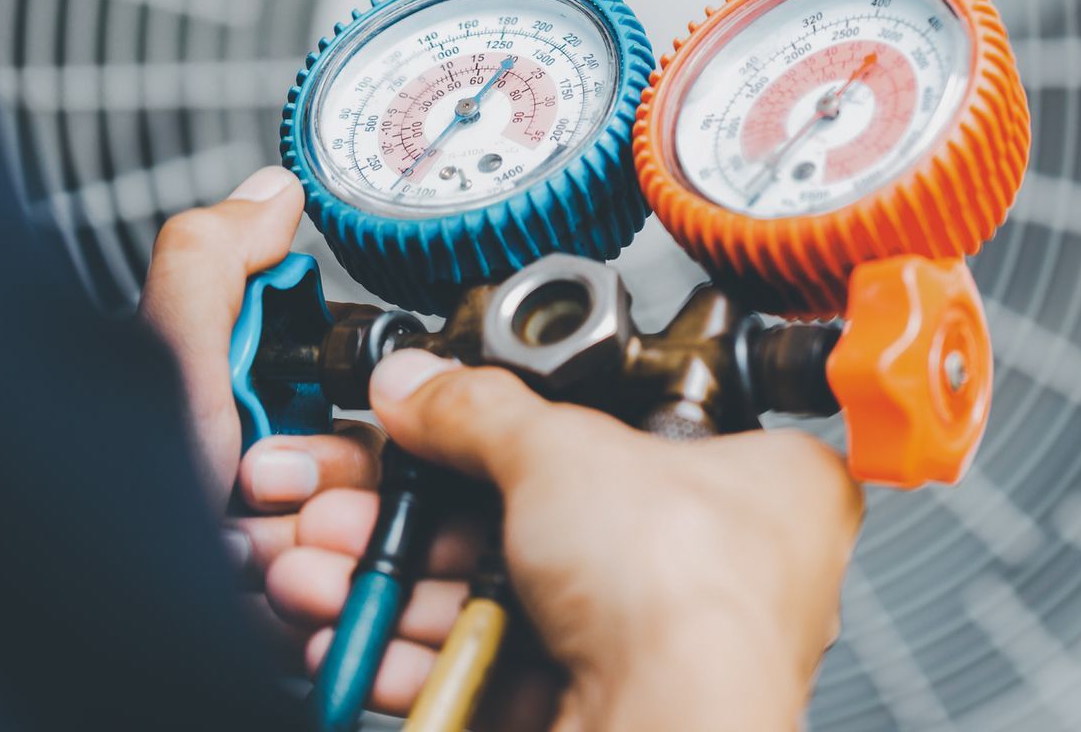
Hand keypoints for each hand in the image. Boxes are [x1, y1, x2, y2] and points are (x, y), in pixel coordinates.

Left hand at [139, 167, 382, 579]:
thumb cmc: (117, 505)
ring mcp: (284, 543)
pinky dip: (316, 584)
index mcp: (242, 407)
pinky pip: (354, 581)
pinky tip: (260, 583)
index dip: (341, 400)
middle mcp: (268, 474)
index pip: (355, 391)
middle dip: (323, 476)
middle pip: (376, 460)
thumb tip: (274, 192)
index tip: (292, 413)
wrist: (107, 610)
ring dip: (318, 535)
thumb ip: (212, 263)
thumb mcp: (163, 363)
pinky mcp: (300, 601)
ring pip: (371, 525)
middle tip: (255, 484)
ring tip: (247, 546)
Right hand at [267, 350, 864, 730]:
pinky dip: (414, 653)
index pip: (636, 429)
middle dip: (416, 514)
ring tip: (316, 563)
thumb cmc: (689, 593)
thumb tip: (427, 382)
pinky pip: (493, 672)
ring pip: (503, 600)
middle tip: (346, 498)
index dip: (529, 424)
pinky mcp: (599, 713)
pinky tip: (347, 632)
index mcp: (763, 482)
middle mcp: (722, 569)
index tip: (444, 418)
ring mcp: (659, 649)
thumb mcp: (564, 450)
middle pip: (543, 521)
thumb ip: (479, 411)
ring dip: (394, 583)